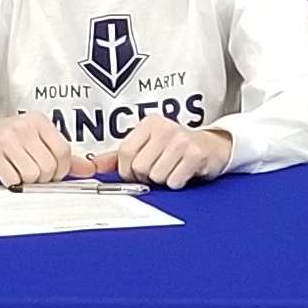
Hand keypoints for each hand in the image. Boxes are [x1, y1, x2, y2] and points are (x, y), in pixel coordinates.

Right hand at [0, 113, 77, 188]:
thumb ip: (62, 155)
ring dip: (27, 182)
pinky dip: (12, 183)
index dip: (61, 169)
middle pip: (48, 166)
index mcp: (39, 121)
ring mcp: (6, 139)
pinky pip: (12, 179)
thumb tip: (90, 170)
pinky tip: (8, 175)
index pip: (63, 151)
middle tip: (33, 175)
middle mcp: (24, 126)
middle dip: (43, 178)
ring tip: (19, 173)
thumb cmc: (9, 139)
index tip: (52, 173)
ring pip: (32, 174)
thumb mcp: (37, 140)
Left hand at [100, 116, 230, 188]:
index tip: (136, 173)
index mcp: (149, 124)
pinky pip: (174, 180)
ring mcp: (181, 140)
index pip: (125, 152)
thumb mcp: (147, 146)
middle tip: (159, 170)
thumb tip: (94, 165)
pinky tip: (184, 173)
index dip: (127, 170)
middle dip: (147, 176)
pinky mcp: (195, 154)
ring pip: (156, 176)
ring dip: (163, 180)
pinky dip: (177, 183)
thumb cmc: (177, 148)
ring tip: (172, 170)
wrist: (212, 146)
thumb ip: (120, 156)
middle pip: (139, 167)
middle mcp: (164, 128)